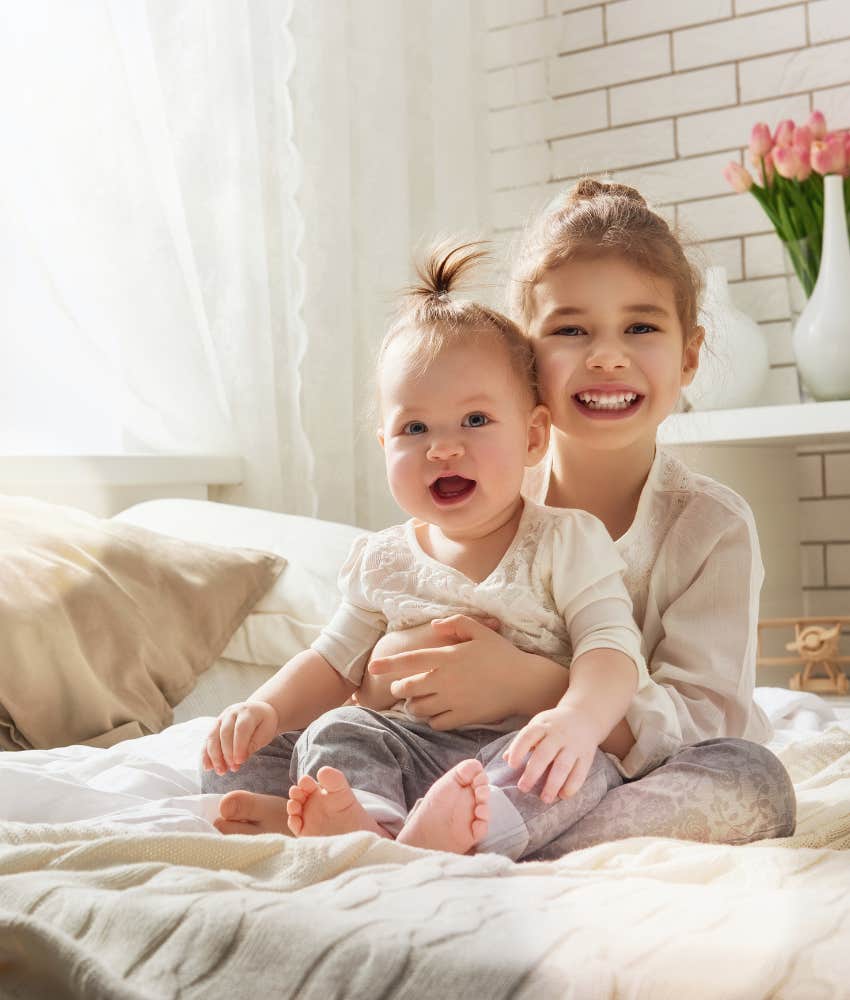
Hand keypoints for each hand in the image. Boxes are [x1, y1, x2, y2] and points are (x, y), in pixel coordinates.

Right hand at [202, 700, 278, 774]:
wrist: (257, 711)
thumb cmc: (264, 723)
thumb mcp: (267, 731)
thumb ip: (255, 742)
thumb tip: (242, 757)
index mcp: (248, 712)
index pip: (241, 728)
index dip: (239, 746)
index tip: (240, 761)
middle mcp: (232, 713)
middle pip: (225, 733)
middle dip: (227, 753)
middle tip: (233, 768)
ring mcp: (221, 718)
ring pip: (212, 737)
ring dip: (215, 756)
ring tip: (221, 771)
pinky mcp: (214, 726)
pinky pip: (207, 741)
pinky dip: (206, 755)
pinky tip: (208, 767)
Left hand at [357, 615, 500, 710]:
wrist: (524, 682)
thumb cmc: (502, 654)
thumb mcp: (481, 631)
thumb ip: (456, 624)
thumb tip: (434, 625)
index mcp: (447, 657)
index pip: (409, 660)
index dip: (388, 663)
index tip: (372, 666)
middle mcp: (445, 679)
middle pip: (408, 688)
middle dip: (400, 688)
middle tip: (402, 686)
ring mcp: (453, 700)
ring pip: (418, 708)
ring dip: (414, 705)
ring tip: (418, 700)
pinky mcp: (462, 717)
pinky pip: (435, 723)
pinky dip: (431, 719)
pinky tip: (437, 712)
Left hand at [502, 705, 600, 802]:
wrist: (584, 716)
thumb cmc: (553, 725)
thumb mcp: (537, 726)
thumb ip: (522, 742)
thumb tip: (505, 758)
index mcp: (543, 726)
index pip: (528, 736)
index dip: (518, 749)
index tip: (511, 765)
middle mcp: (558, 735)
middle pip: (544, 754)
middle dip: (533, 773)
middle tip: (523, 788)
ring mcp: (573, 745)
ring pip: (563, 766)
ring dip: (553, 784)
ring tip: (544, 799)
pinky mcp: (586, 756)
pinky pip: (580, 773)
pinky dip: (571, 786)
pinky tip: (563, 795)